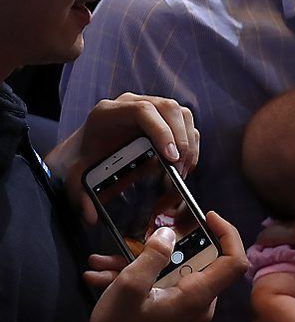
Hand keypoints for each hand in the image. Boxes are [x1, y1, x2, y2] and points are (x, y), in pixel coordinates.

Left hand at [47, 93, 199, 224]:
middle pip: (169, 109)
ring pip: (182, 115)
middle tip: (179, 171)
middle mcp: (131, 104)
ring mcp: (150, 108)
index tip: (170, 158)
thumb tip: (91, 217)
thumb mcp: (76, 175)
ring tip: (181, 172)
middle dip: (181, 140)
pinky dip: (191, 146)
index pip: (142, 110)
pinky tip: (183, 166)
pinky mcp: (164, 118)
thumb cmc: (82, 159)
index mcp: (108, 113)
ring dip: (189, 144)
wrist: (84, 149)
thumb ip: (80, 195)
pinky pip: (187, 126)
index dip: (161, 131)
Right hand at [84, 211, 246, 321]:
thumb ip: (153, 255)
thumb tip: (170, 233)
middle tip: (141, 235)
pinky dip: (135, 277)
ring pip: (170, 272)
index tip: (207, 216)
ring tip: (101, 261)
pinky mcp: (171, 311)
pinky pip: (160, 285)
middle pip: (197, 261)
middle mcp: (200, 301)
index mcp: (199, 295)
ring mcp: (185, 307)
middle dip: (164, 246)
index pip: (234, 261)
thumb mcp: (130, 286)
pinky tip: (99, 275)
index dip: (228, 234)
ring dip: (138, 262)